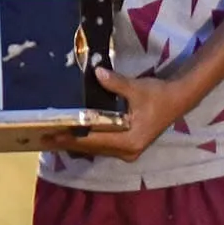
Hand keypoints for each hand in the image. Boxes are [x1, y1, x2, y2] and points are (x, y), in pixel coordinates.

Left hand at [45, 66, 193, 161]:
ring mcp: (128, 150)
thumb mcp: (137, 88)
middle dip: (69, 142)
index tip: (51, 135)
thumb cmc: (158, 95)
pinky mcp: (129, 145)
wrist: (179, 99)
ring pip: (97, 149)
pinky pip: (103, 145)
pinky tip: (74, 134)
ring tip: (54, 136)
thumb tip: (97, 73)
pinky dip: (88, 140)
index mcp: (129, 141)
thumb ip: (116, 83)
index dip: (71, 138)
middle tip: (45, 136)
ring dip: (77, 142)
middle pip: (92, 148)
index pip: (93, 141)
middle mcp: (127, 151)